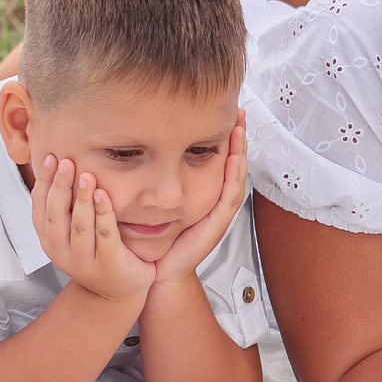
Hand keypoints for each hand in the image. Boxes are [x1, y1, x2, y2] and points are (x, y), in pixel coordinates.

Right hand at [29, 154, 154, 305]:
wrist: (116, 294)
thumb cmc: (95, 254)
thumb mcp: (72, 233)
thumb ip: (64, 208)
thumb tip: (55, 168)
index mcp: (50, 241)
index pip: (40, 209)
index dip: (43, 183)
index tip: (49, 157)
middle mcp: (62, 252)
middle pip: (56, 215)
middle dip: (60, 186)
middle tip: (66, 161)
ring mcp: (85, 260)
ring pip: (79, 225)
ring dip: (81, 198)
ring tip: (86, 174)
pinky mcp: (109, 264)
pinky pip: (105, 235)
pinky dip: (103, 214)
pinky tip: (103, 195)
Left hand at [152, 115, 249, 283]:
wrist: (160, 271)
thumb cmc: (157, 240)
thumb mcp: (156, 203)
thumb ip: (155, 180)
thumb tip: (141, 148)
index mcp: (206, 193)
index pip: (221, 158)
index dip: (226, 136)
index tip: (226, 111)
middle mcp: (216, 200)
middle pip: (234, 162)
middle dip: (239, 137)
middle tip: (241, 112)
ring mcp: (219, 212)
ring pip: (236, 176)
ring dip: (240, 152)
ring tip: (240, 130)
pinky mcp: (216, 224)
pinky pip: (229, 196)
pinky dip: (233, 177)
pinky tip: (233, 159)